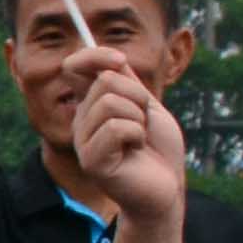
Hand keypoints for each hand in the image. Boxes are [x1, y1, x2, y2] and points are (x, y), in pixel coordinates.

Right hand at [64, 58, 190, 229]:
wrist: (167, 186)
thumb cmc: (158, 148)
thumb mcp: (146, 105)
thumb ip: (127, 80)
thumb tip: (110, 56)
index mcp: (91, 104)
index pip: (76, 66)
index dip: (95, 56)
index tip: (120, 60)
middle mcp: (82, 120)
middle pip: (105, 81)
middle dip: (138, 96)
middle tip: (143, 122)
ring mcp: (83, 141)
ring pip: (110, 102)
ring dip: (138, 118)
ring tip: (139, 139)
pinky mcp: (92, 161)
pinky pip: (116, 128)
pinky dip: (136, 136)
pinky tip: (135, 151)